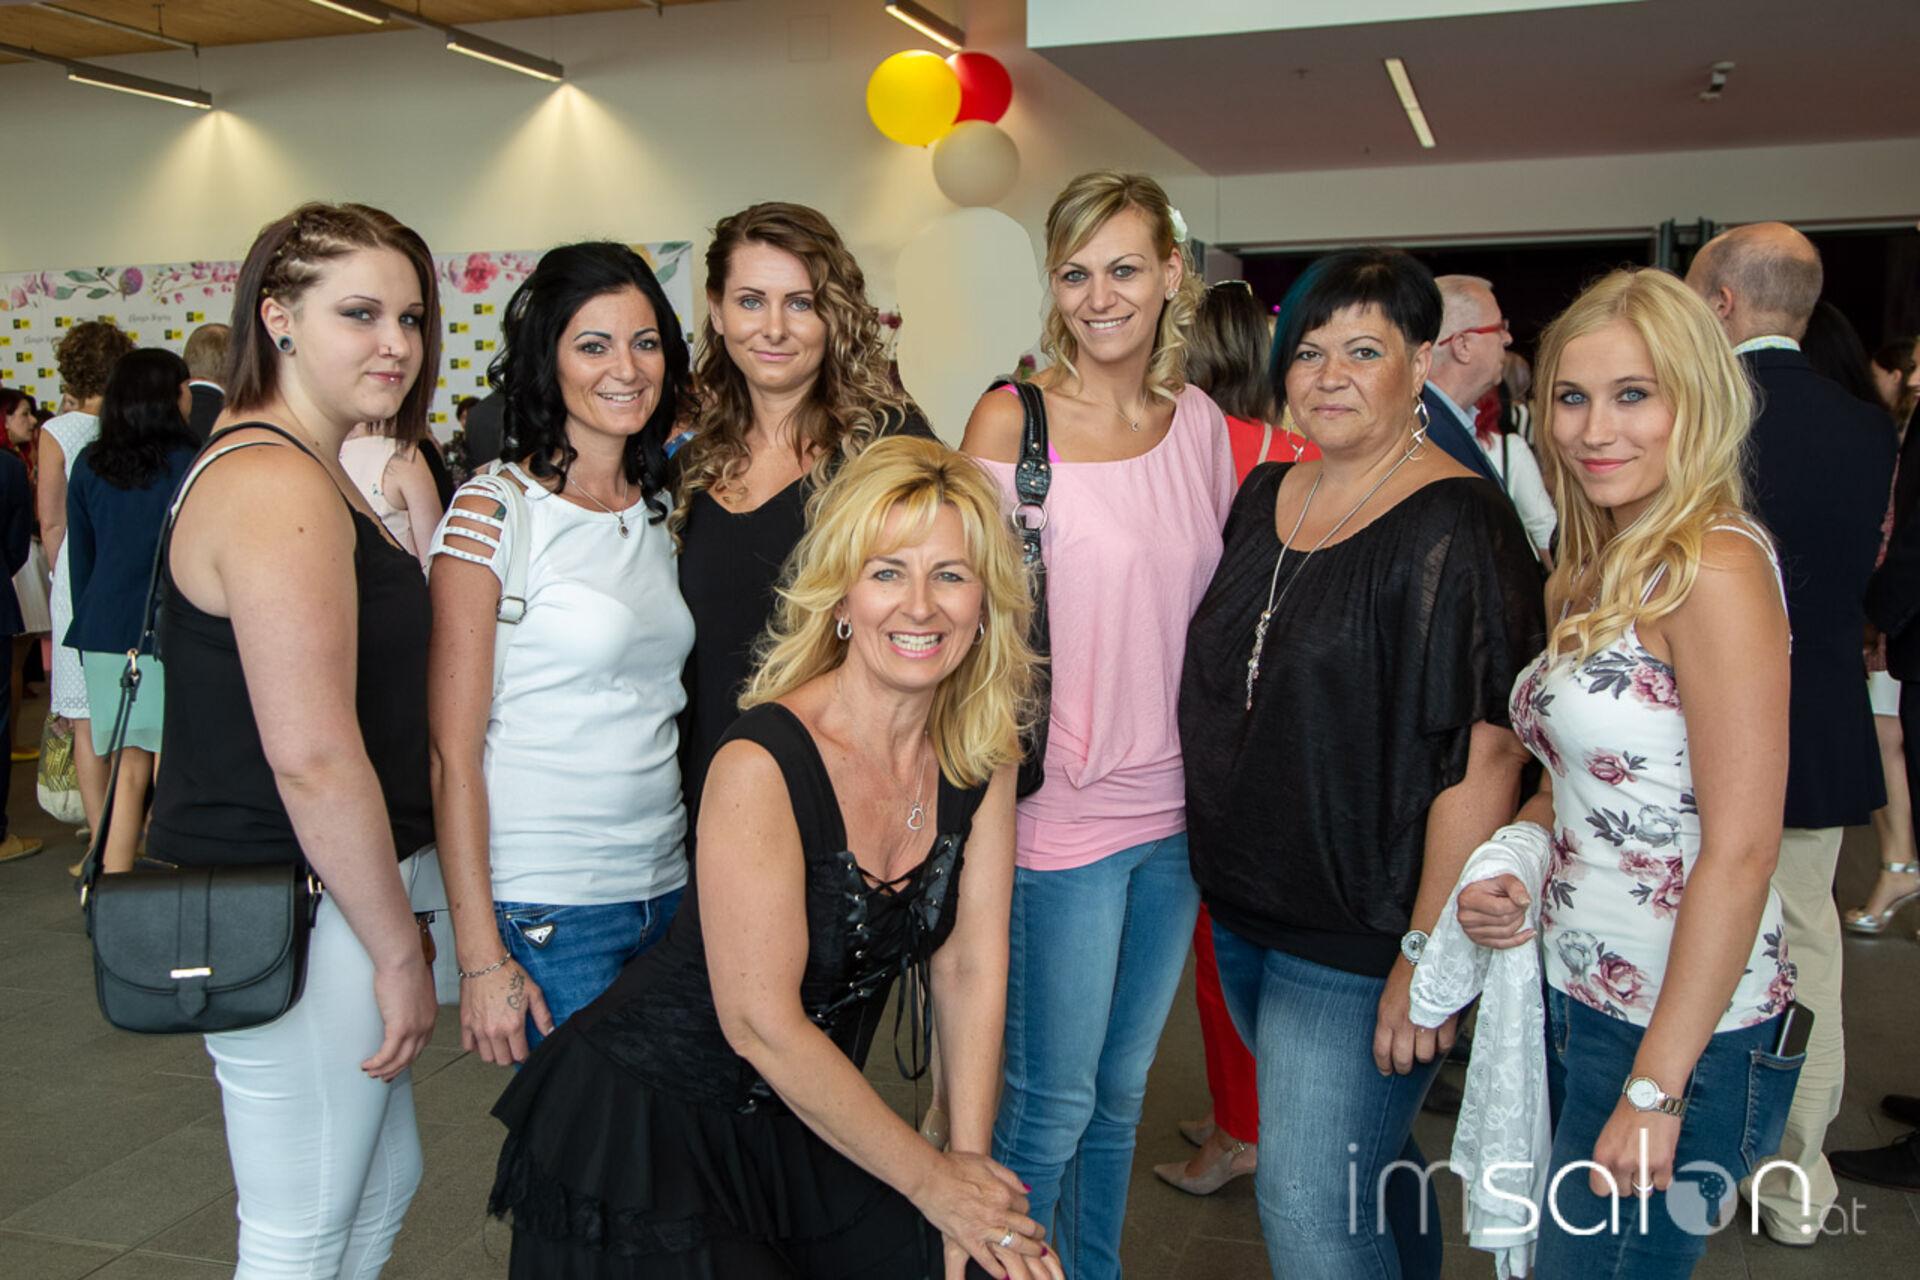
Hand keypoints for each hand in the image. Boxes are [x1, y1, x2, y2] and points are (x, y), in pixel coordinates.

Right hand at [363, 953, 435, 1081]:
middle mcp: (426, 1024)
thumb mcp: (413, 986)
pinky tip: (367, 1065)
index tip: (397, 1064)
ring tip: (371, 1072)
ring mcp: (414, 1028)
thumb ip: (409, 999)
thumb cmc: (406, 965)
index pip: (420, 1044)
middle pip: (411, 1056)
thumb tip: (399, 1002)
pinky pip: (387, 1054)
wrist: (404, 957)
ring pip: (399, 1060)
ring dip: (384, 1069)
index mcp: (430, 1015)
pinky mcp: (400, 1027)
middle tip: (382, 1075)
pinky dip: (377, 1063)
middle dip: (396, 1069)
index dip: (407, 1058)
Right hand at [458, 958, 552, 1065]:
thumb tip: (549, 1031)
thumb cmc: (507, 974)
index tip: (527, 1053)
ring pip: (486, 1057)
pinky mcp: (465, 1023)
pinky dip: (476, 1048)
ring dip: (495, 1054)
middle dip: (511, 1058)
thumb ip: (543, 1015)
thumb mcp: (533, 993)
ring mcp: (478, 1028)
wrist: (484, 963)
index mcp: (512, 1025)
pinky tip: (484, 1040)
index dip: (526, 1056)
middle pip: (502, 1060)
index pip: (520, 1055)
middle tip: (515, 1050)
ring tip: (501, 1045)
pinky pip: (468, 1046)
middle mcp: (494, 1030)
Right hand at [914, 1150, 1045, 1277]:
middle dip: (1037, 1233)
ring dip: (1029, 1250)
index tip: (1023, 1211)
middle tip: (1041, 1238)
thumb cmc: (955, 1166)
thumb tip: (1025, 1189)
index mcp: (1003, 1193)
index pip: (1024, 1205)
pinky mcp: (968, 1239)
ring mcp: (984, 1228)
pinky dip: (997, 1269)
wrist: (930, 1178)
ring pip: (1014, 1244)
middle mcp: (998, 1212)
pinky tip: (1003, 1274)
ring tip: (1036, 1254)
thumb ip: (1008, 1176)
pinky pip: (987, 1259)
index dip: (1025, 1208)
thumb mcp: (987, 1162)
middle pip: (1026, 1226)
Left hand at [1372, 960, 1456, 1074]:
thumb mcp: (1388, 996)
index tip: (1387, 1071)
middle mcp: (1404, 1023)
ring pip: (1425, 1056)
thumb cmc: (1406, 973)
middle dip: (1405, 1066)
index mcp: (1386, 1016)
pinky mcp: (1445, 1020)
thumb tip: (1392, 1041)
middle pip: (1404, 1060)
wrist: (1426, 954)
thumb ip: (1389, 1020)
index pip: (1382, 1051)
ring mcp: (1425, 1023)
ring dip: (1425, 1055)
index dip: (1384, 1065)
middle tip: (1407, 1065)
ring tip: (1424, 1048)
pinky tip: (1439, 1040)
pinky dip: (1442, 1046)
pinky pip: (1444, 1046)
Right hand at [1457, 874, 1534, 948]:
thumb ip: (1515, 887)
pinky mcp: (1478, 941)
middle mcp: (1465, 917)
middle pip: (1504, 921)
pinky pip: (1503, 945)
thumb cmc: (1491, 887)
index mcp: (1468, 899)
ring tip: (1518, 912)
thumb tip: (1525, 902)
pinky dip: (1520, 940)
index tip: (1521, 898)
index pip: (1499, 908)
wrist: (1479, 895)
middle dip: (1518, 913)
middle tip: (1521, 904)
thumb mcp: (1503, 879)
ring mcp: (1470, 931)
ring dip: (1519, 923)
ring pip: (1505, 933)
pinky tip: (1529, 933)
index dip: (1516, 905)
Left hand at [1590, 1095, 1681, 1197]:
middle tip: (1635, 1167)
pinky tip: (1660, 1161)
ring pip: (1644, 1192)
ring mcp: (1642, 1164)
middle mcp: (1620, 1162)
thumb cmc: (1629, 1113)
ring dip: (1647, 1181)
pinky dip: (1663, 1177)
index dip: (1609, 1187)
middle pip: (1623, 1192)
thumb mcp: (1609, 1136)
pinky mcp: (1663, 1163)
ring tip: (1648, 1162)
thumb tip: (1613, 1181)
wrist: (1650, 1097)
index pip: (1600, 1188)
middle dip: (1629, 1183)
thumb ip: (1610, 1159)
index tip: (1614, 1183)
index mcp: (1603, 1154)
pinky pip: (1662, 1185)